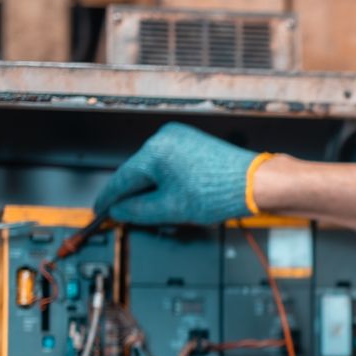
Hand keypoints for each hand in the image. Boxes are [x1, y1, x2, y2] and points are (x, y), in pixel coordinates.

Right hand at [93, 124, 263, 225]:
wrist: (256, 183)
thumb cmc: (221, 192)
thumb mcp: (171, 209)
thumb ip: (138, 210)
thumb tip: (119, 211)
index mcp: (155, 151)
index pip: (122, 179)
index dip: (109, 199)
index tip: (100, 210)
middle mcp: (164, 138)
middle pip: (137, 173)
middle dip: (134, 197)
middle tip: (128, 217)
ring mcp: (179, 139)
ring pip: (153, 170)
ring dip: (152, 191)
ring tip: (162, 211)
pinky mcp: (191, 144)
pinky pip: (169, 165)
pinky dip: (166, 182)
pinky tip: (174, 198)